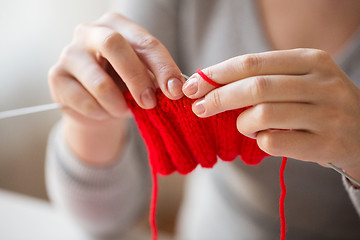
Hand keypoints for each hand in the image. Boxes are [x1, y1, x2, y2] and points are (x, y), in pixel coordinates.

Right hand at [48, 12, 183, 164]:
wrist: (95, 105)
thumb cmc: (123, 85)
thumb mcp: (143, 77)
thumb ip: (157, 78)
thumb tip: (177, 89)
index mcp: (117, 25)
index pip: (144, 41)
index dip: (163, 67)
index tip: (176, 91)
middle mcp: (89, 32)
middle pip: (114, 46)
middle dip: (137, 79)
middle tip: (150, 103)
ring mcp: (69, 53)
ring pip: (99, 81)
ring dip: (117, 103)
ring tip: (123, 109)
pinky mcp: (56, 77)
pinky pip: (84, 101)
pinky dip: (101, 113)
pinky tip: (103, 111)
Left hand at [183, 48, 359, 178]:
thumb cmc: (318, 103)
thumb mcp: (298, 80)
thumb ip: (262, 78)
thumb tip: (208, 83)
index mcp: (310, 60)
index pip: (252, 63)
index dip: (217, 74)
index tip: (193, 85)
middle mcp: (322, 83)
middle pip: (255, 87)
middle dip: (219, 98)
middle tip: (199, 108)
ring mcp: (327, 114)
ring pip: (263, 115)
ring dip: (242, 123)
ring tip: (243, 126)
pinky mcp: (326, 144)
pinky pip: (274, 142)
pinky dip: (258, 141)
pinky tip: (263, 139)